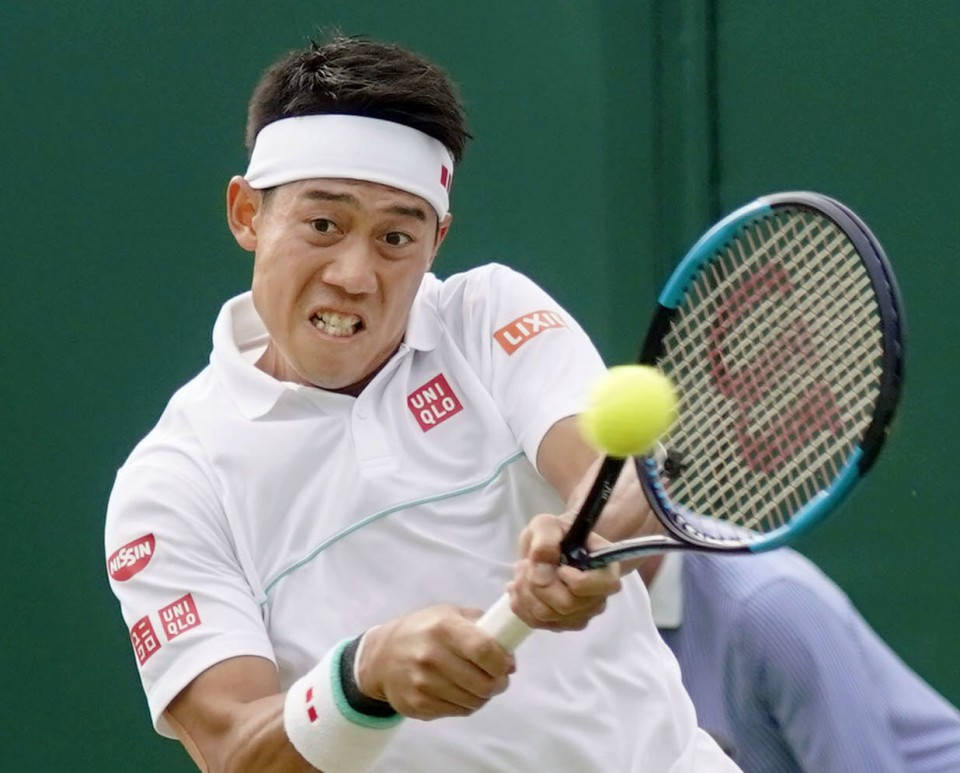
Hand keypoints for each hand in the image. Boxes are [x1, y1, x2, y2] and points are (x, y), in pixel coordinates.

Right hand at [356, 605, 514, 719]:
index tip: (507, 663)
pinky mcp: (418, 705)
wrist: (381, 656)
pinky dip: (466, 704)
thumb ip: (483, 628)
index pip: (484, 650)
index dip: (503, 661)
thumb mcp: (450, 615)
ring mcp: (422, 683)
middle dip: (499, 683)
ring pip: (474, 701)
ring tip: (477, 683)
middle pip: (483, 683)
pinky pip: (458, 712)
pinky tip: (459, 691)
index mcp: (443, 627)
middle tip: (498, 678)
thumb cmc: (424, 631)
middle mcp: (431, 655)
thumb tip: (510, 659)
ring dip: (483, 695)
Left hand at [507, 514, 621, 630]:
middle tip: (529, 562)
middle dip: (538, 583)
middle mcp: (598, 597)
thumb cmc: (556, 535)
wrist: (551, 548)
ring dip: (526, 591)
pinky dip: (520, 603)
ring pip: (546, 615)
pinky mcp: (561, 624)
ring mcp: (580, 614)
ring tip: (523, 570)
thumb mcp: (547, 525)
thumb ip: (546, 540)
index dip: (574, 579)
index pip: (600, 587)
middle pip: (566, 605)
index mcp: (606, 569)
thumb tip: (541, 568)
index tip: (559, 565)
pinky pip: (535, 622)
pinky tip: (520, 585)